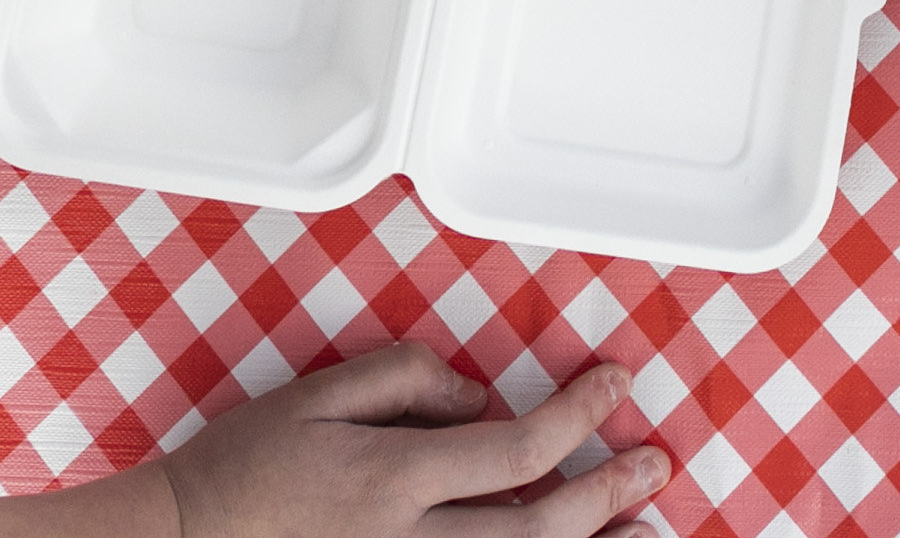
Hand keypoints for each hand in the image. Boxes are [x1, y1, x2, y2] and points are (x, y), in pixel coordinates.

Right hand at [135, 352, 670, 537]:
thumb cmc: (245, 465)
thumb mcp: (317, 394)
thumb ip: (402, 378)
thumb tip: (476, 392)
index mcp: (394, 478)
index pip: (519, 450)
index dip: (582, 415)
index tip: (615, 384)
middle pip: (539, 529)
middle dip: (609, 492)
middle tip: (654, 463)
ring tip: (639, 526)